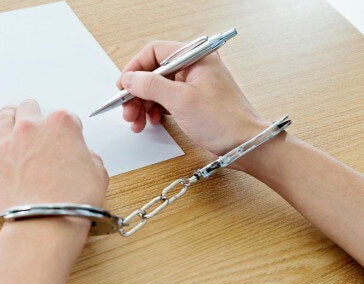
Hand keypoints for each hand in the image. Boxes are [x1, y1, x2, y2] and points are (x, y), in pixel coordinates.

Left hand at [0, 99, 107, 212]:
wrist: (46, 224)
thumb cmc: (73, 201)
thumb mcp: (98, 175)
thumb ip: (89, 159)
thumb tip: (84, 159)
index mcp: (61, 124)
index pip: (66, 118)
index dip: (70, 129)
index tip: (71, 137)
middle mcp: (31, 129)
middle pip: (29, 109)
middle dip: (33, 111)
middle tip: (35, 113)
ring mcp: (8, 145)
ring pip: (3, 120)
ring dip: (6, 114)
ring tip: (7, 112)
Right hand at [118, 41, 268, 155]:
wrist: (245, 145)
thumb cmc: (224, 121)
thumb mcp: (181, 100)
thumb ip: (151, 86)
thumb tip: (130, 78)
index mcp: (195, 57)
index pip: (155, 52)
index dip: (135, 68)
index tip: (124, 86)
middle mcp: (194, 67)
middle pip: (153, 72)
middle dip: (137, 92)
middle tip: (127, 110)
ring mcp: (193, 85)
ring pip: (157, 88)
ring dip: (142, 104)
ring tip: (137, 121)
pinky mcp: (192, 102)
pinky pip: (165, 101)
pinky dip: (154, 111)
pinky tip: (151, 122)